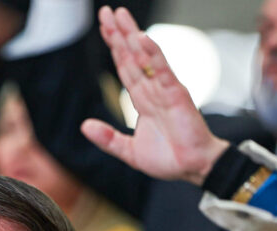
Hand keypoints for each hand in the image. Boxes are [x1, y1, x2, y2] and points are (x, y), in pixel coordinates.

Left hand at [80, 7, 228, 184]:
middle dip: (119, 34)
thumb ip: (108, 138)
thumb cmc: (168, 159)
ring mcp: (165, 90)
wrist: (192, 169)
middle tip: (107, 12)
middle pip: (131, 56)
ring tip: (121, 16)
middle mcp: (153, 90)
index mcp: (143, 100)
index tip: (104, 29)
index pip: (124, 68)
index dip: (114, 48)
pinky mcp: (177, 95)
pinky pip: (163, 71)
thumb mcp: (129, 151)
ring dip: (133, 36)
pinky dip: (153, 55)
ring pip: (145, 58)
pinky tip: (143, 39)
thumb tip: (84, 126)